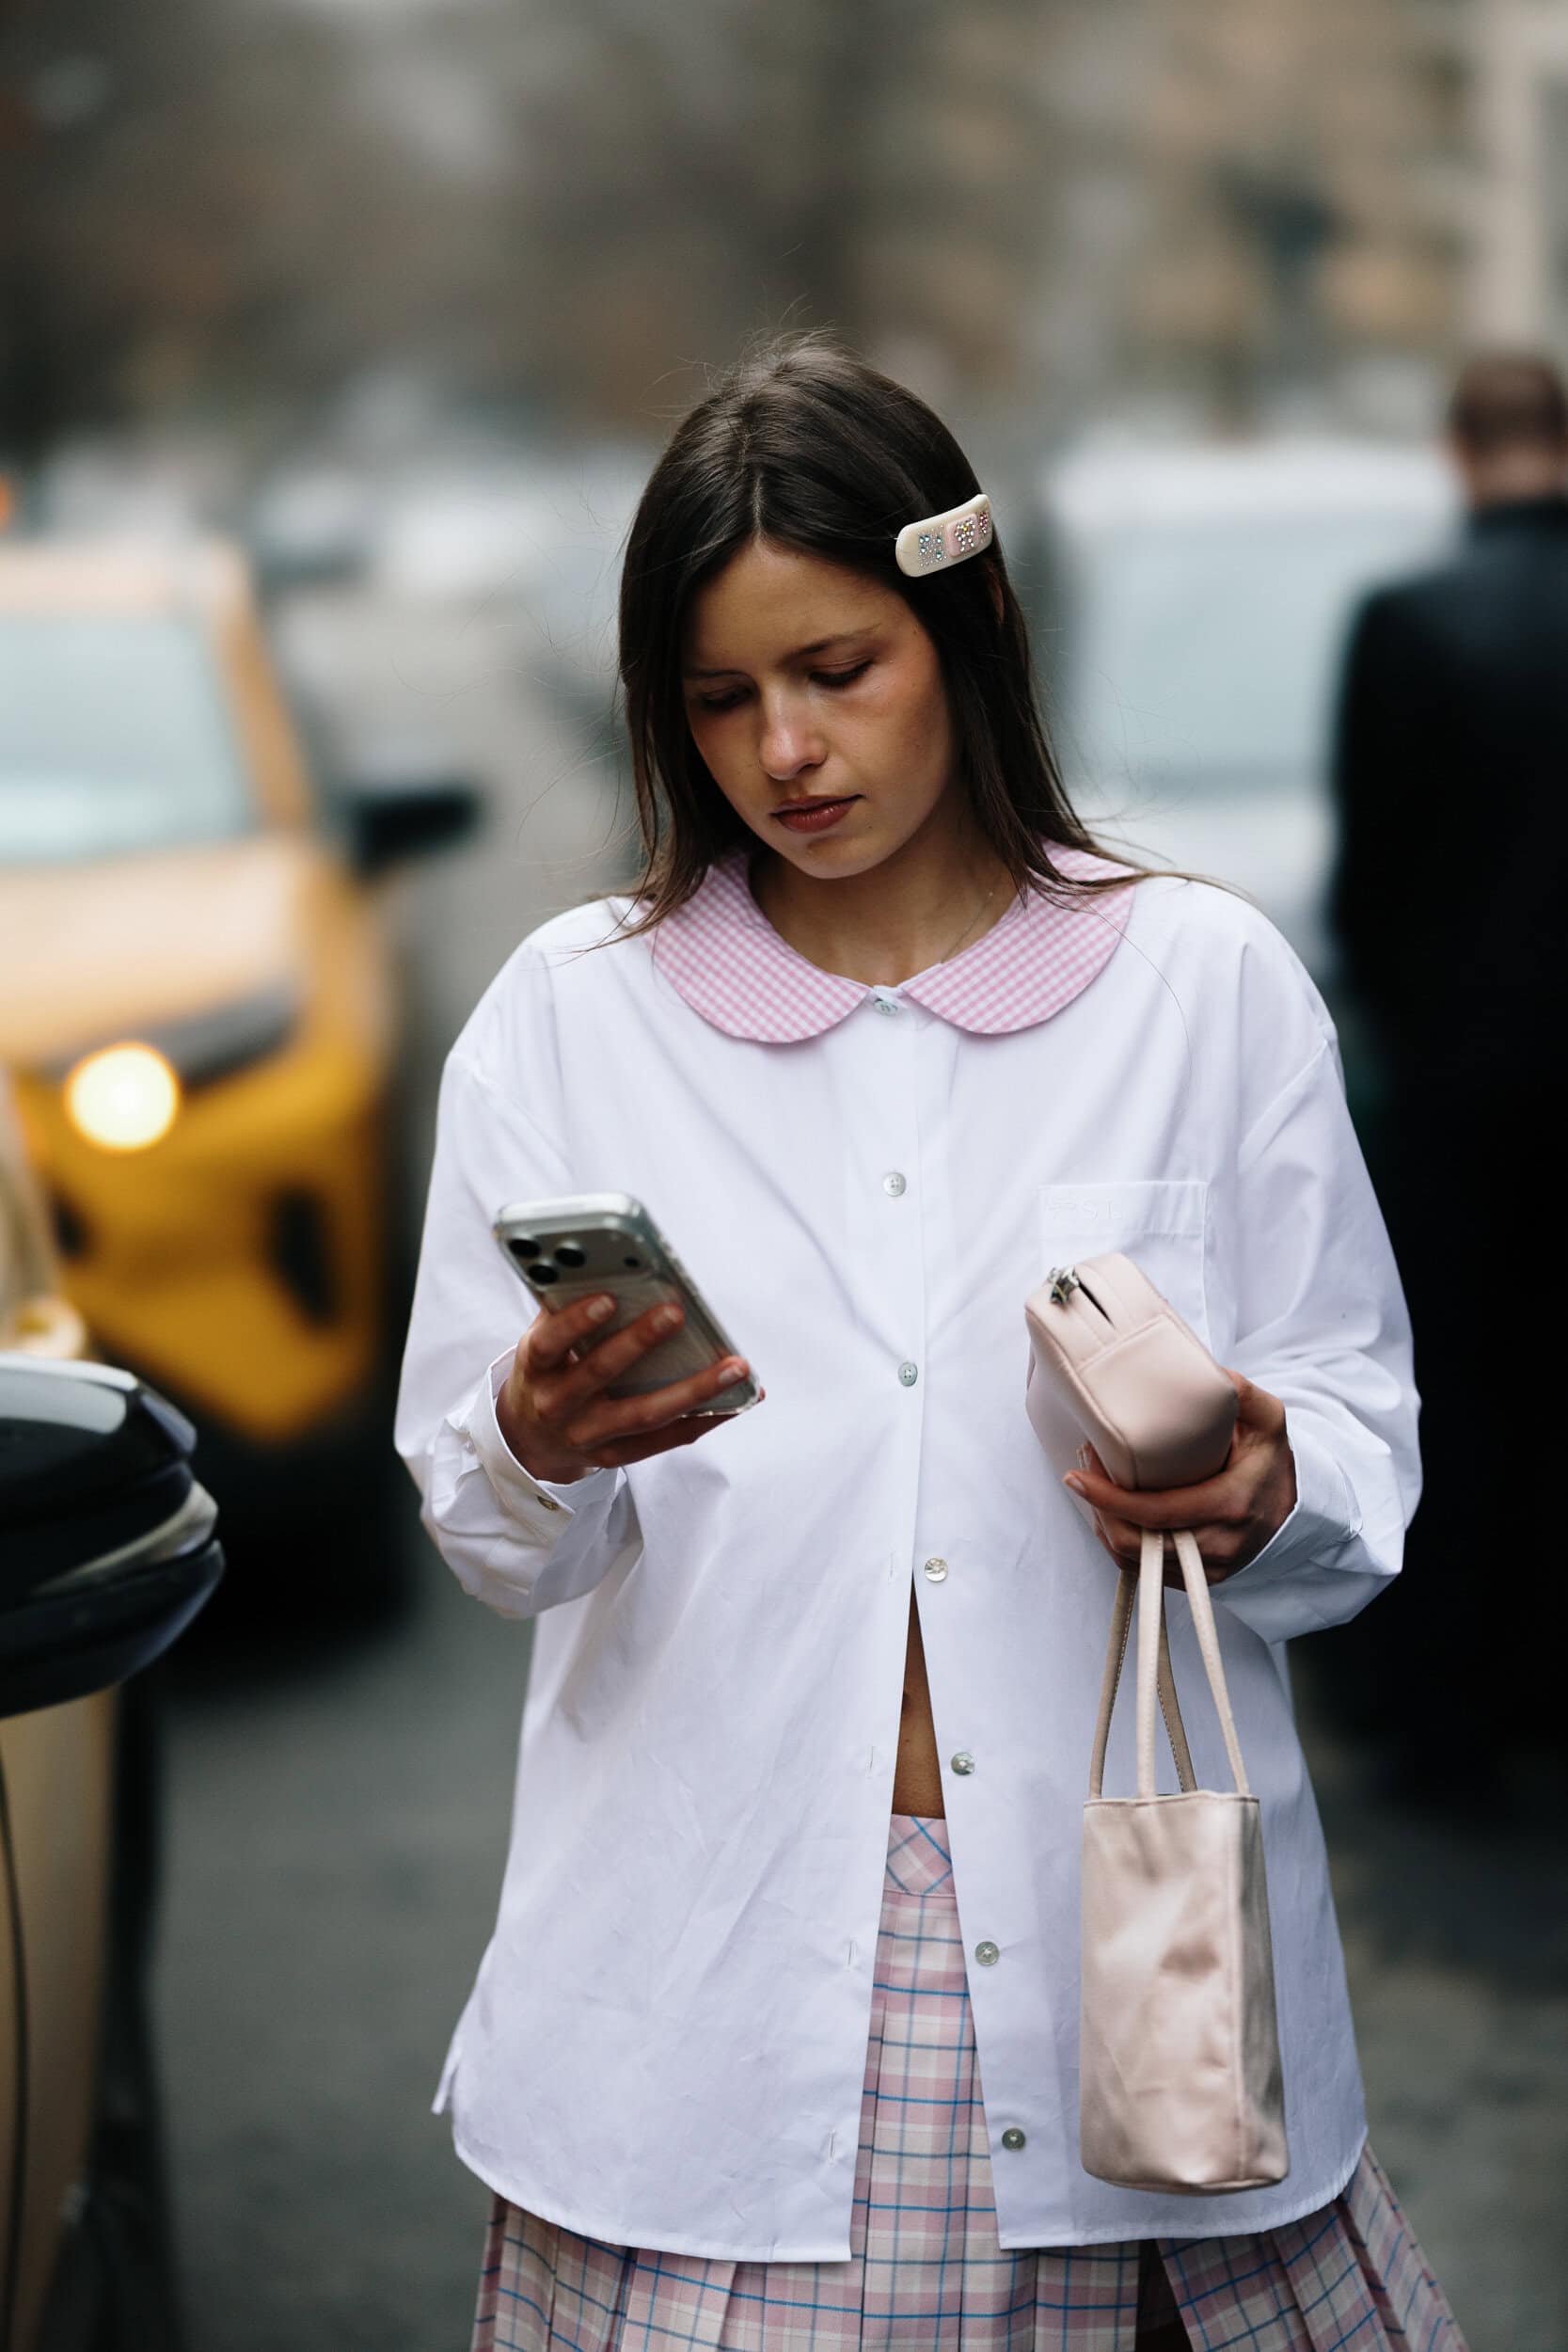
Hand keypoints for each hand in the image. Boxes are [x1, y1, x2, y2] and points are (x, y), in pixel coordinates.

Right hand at [497, 1294, 757, 1484]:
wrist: (531, 1441)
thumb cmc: (547, 1374)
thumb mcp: (544, 1342)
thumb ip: (567, 1308)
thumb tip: (613, 1266)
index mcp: (536, 1368)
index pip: (550, 1343)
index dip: (576, 1322)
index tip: (608, 1299)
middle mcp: (558, 1405)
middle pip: (600, 1374)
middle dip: (640, 1342)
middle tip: (676, 1313)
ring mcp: (587, 1436)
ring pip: (644, 1414)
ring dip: (694, 1390)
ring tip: (734, 1367)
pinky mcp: (615, 1456)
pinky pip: (665, 1440)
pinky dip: (704, 1419)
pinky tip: (736, 1400)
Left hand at [1062, 1370, 1295, 1584]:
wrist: (1295, 1510)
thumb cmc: (1272, 1462)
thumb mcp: (1267, 1420)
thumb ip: (1239, 1393)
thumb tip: (1206, 1372)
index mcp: (1231, 1504)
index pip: (1157, 1512)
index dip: (1110, 1499)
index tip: (1078, 1476)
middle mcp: (1220, 1544)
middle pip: (1137, 1544)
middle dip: (1099, 1510)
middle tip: (1083, 1473)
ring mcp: (1209, 1567)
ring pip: (1136, 1561)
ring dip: (1105, 1528)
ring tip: (1093, 1491)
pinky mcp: (1199, 1577)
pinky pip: (1146, 1569)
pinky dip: (1121, 1544)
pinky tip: (1111, 1515)